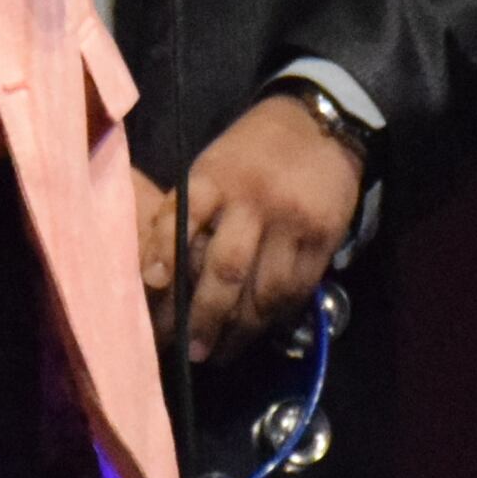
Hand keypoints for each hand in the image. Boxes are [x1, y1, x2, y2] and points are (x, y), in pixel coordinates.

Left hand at [162, 91, 365, 362]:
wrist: (320, 124)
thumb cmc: (251, 151)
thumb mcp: (211, 164)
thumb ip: (188, 209)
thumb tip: (159, 273)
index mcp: (215, 176)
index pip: (184, 216)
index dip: (165, 253)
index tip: (153, 286)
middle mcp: (253, 200)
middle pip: (226, 268)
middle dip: (203, 316)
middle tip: (188, 351)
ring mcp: (292, 222)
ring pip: (264, 290)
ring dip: (241, 330)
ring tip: (221, 353)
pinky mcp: (323, 239)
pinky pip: (297, 290)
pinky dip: (276, 317)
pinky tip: (259, 332)